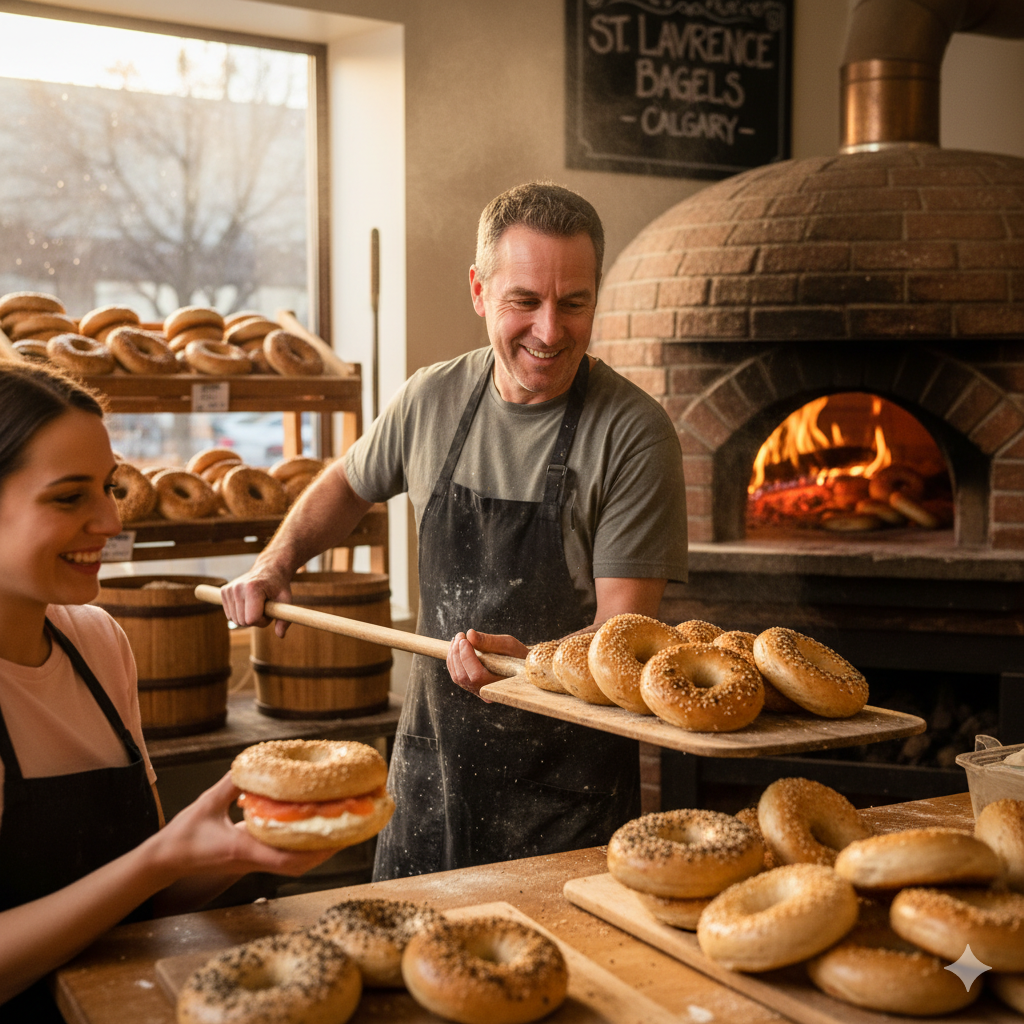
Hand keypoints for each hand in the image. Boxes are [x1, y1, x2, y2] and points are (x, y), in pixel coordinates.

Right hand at [153, 774, 336, 878]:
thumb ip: (231, 783)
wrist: (165, 862)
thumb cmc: (183, 834)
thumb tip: (255, 764)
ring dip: (319, 850)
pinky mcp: (251, 861)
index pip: (284, 857)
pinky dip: (303, 848)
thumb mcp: (207, 802)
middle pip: (298, 864)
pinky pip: (284, 858)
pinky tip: (314, 831)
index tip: (338, 835)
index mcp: (243, 850)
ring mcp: (253, 864)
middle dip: (327, 850)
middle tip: (353, 828)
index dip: (314, 848)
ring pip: (294, 864)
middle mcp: (253, 861)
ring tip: (342, 830)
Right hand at [220, 566, 293, 637]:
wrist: (268, 570)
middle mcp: (238, 587)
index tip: (269, 611)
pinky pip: (229, 615)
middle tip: (264, 608)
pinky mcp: (223, 591)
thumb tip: (281, 635)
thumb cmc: (278, 586)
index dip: (262, 621)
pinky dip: (239, 614)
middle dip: (255, 620)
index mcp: (253, 588)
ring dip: (246, 618)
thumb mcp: (285, 600)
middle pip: (242, 622)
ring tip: (256, 605)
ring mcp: (229, 589)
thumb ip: (284, 619)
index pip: (251, 620)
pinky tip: (247, 604)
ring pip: (234, 620)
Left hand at [446, 629, 528, 700]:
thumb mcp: (509, 645)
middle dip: (457, 653)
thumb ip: (490, 641)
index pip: (476, 675)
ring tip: (458, 639)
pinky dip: (453, 660)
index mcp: (499, 687)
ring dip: (453, 656)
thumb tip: (470, 634)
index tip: (465, 638)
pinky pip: (457, 676)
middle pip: (463, 676)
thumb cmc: (519, 656)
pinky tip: (456, 647)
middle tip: (460, 635)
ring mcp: (477, 692)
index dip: (466, 657)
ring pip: (457, 677)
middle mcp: (486, 694)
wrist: (522, 666)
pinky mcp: (472, 686)